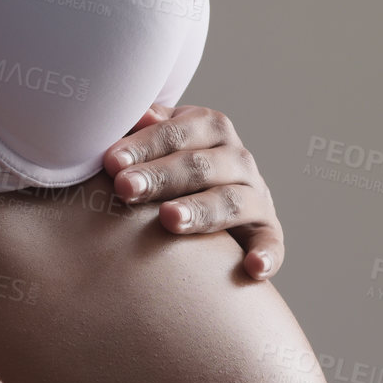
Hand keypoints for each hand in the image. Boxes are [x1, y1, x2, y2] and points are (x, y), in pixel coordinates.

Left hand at [101, 104, 283, 281]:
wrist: (212, 193)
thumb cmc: (171, 164)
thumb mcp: (161, 138)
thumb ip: (147, 127)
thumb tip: (139, 115)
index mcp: (212, 129)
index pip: (179, 132)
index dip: (146, 145)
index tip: (112, 163)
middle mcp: (238, 159)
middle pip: (202, 166)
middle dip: (162, 177)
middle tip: (126, 189)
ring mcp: (256, 196)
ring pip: (232, 201)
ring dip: (201, 210)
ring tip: (169, 219)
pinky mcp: (266, 232)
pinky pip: (270, 244)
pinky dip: (267, 255)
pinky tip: (253, 267)